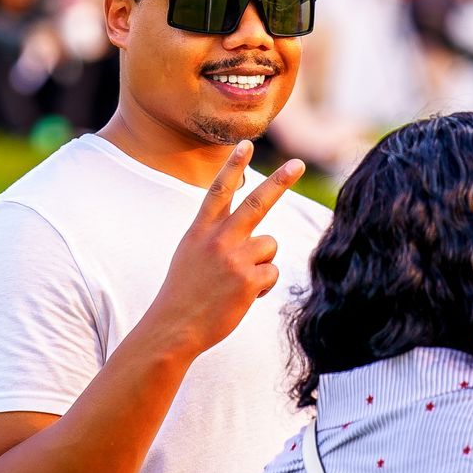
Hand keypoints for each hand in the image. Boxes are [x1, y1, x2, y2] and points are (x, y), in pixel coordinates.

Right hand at [145, 141, 305, 357]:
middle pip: (257, 203)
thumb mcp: (189, 254)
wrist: (174, 328)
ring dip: (261, 263)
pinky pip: (271, 273)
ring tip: (236, 282)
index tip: (245, 144)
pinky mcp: (248, 280)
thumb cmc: (183, 294)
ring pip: (269, 245)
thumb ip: (213, 236)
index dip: (232, 166)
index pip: (219, 191)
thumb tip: (249, 230)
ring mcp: (234, 259)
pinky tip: (240, 297)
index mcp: (200, 231)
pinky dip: (261, 286)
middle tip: (298, 165)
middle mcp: (218, 239)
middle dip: (280, 182)